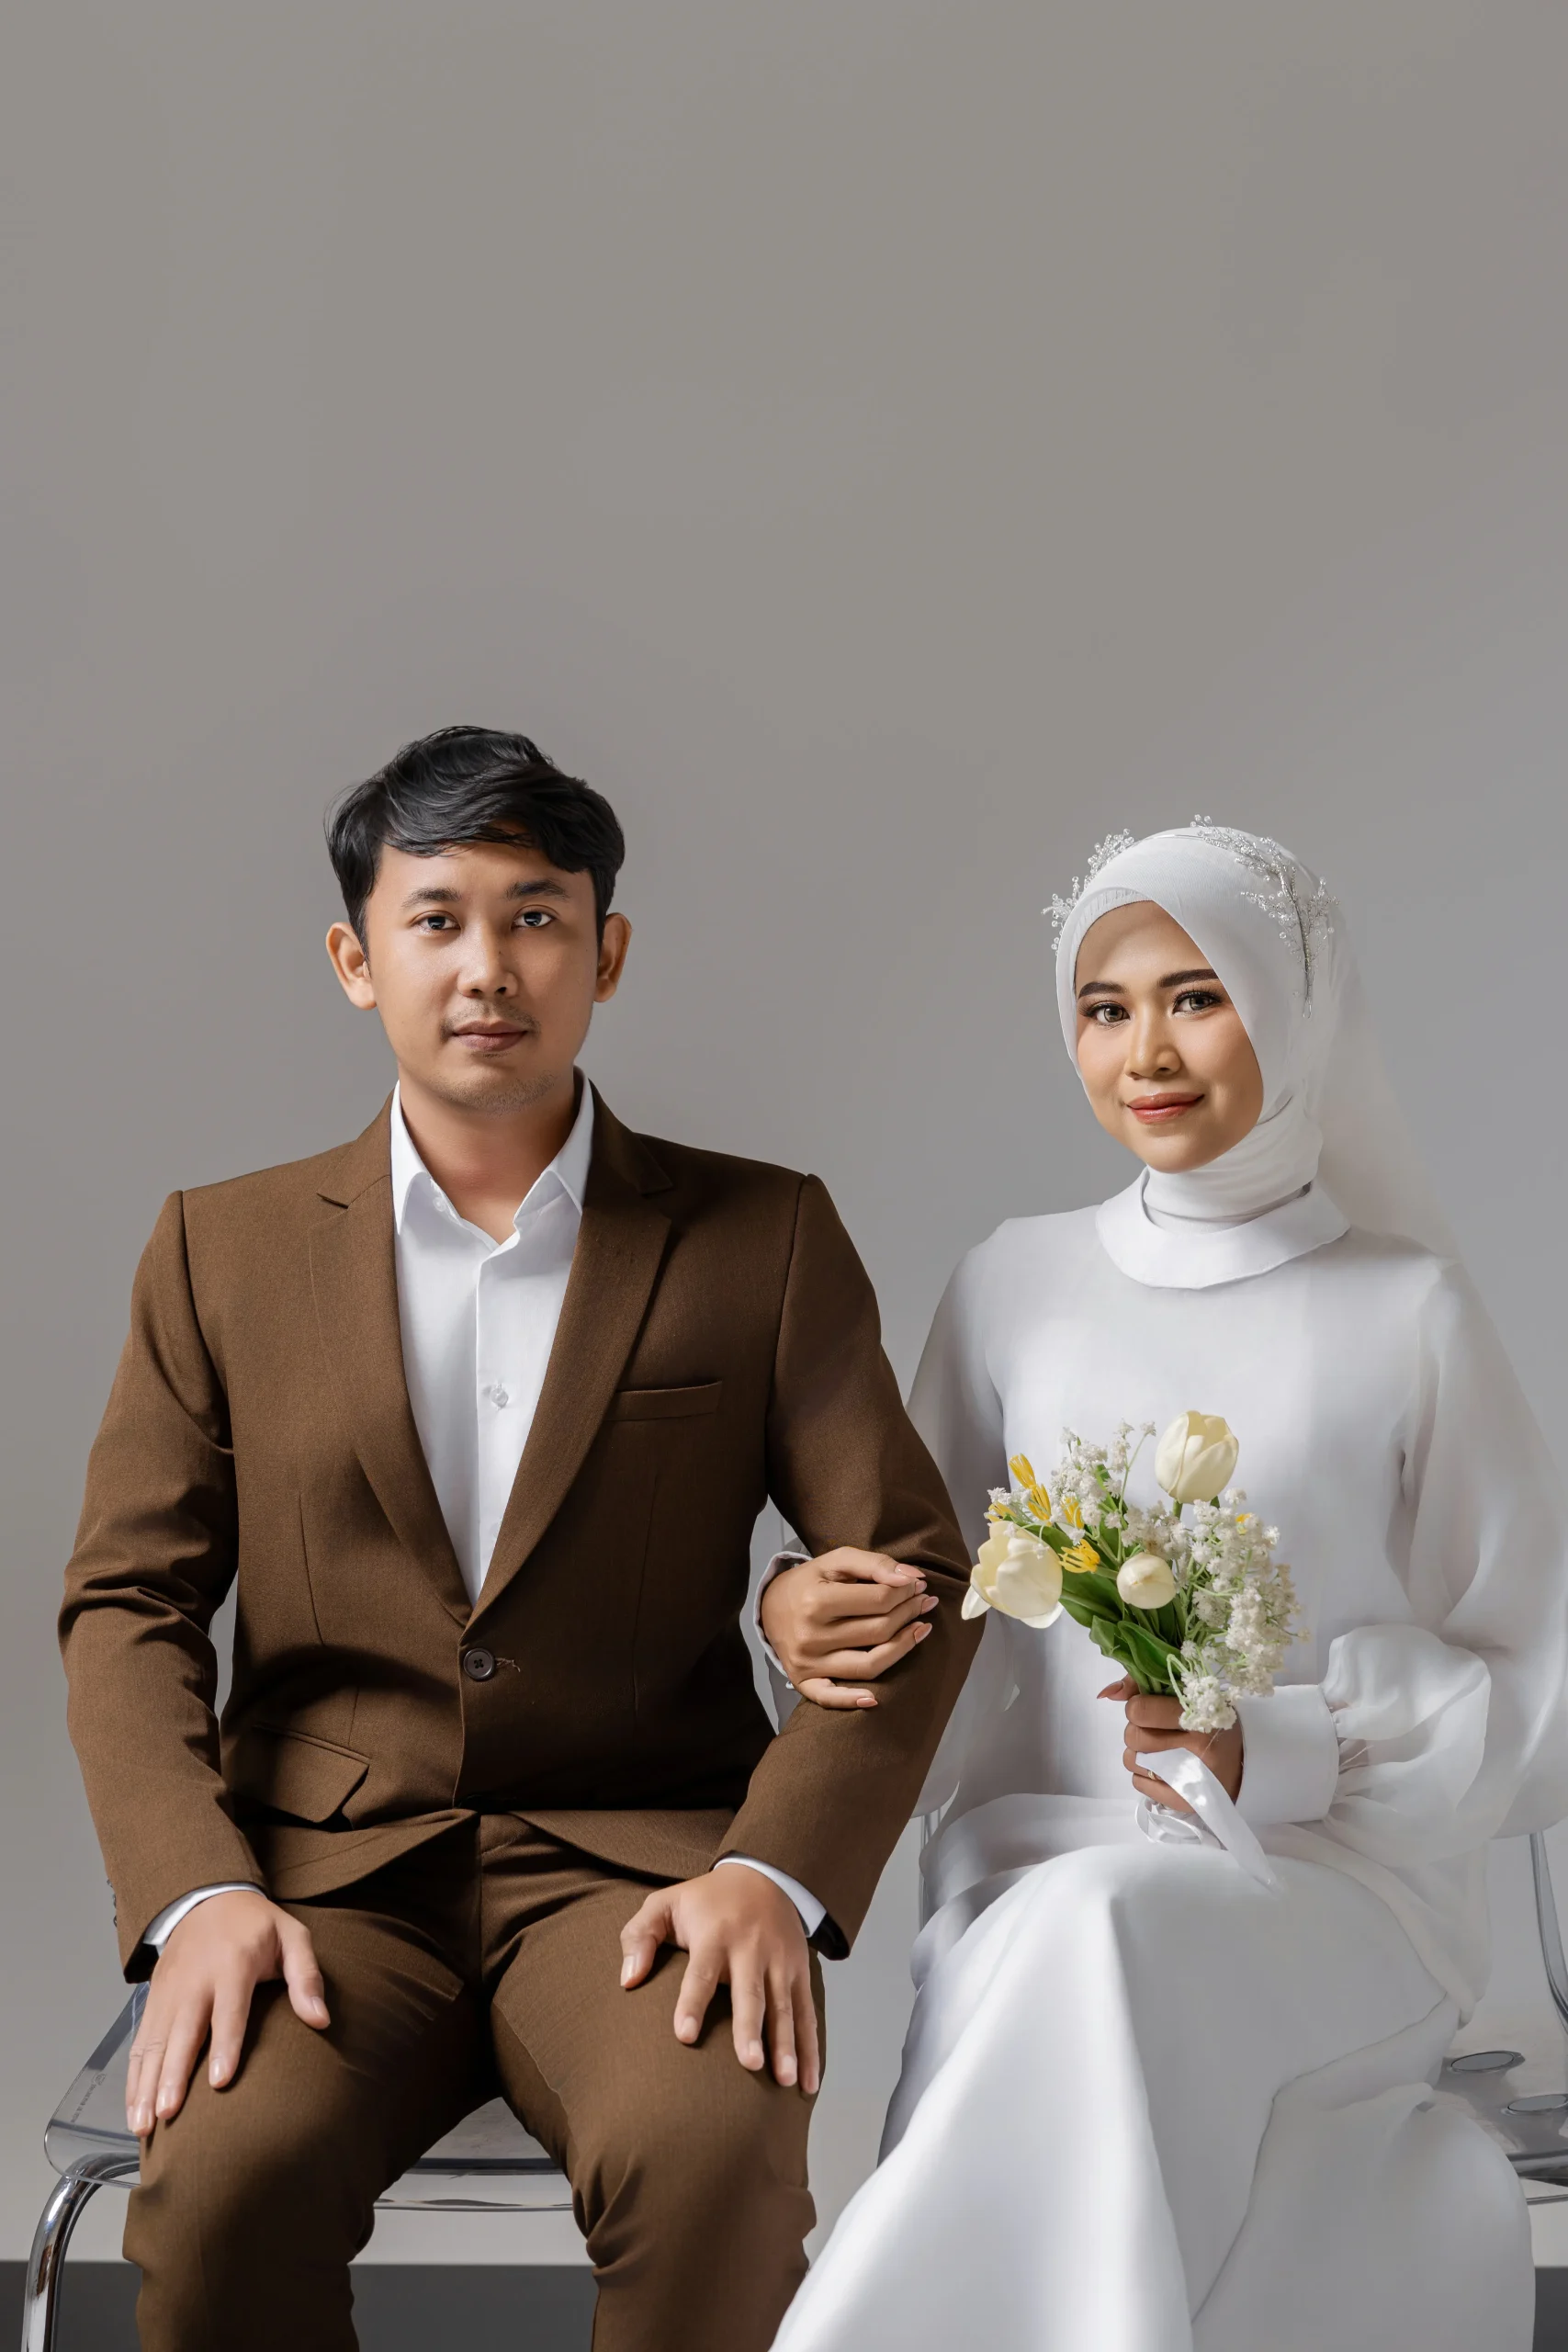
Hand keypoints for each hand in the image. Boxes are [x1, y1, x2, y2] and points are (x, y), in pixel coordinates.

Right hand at [126, 1889, 328, 2136]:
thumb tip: (321, 2020)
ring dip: (145, 2085)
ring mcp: (168, 1991)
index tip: (220, 2082)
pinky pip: (140, 2043)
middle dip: (173, 2075)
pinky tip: (133, 2108)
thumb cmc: (256, 1925)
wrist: (207, 1896)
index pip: (228, 2010)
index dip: (225, 2046)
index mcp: (232, 1963)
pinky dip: (133, 2077)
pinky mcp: (153, 2000)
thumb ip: (307, 1977)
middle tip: (168, 2114)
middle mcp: (194, 1980)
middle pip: (182, 2032)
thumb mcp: (292, 1937)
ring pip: (154, 2043)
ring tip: (144, 2123)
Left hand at [619, 1868, 819, 2092]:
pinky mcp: (801, 1973)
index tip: (685, 2036)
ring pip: (784, 2007)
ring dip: (786, 2045)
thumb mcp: (665, 1904)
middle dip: (750, 2030)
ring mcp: (781, 1962)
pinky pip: (808, 2014)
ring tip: (784, 2081)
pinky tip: (807, 2082)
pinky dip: (811, 2049)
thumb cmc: (706, 1901)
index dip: (692, 2004)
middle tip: (750, 2064)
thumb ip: (639, 1937)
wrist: (765, 1875)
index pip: (701, 1973)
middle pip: (750, 1994)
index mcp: (715, 1935)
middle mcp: (751, 1948)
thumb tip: (628, 1980)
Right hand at [759, 1548, 936, 1709]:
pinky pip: (831, 1698)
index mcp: (817, 1601)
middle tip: (924, 1601)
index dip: (906, 1591)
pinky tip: (876, 1699)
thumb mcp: (836, 1561)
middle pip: (878, 1630)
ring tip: (921, 1629)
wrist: (770, 1607)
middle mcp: (811, 1635)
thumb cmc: (810, 1582)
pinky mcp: (804, 1682)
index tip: (918, 1583)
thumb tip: (911, 1578)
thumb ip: (874, 1563)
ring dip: (903, 1647)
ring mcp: (808, 1663)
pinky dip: (853, 1701)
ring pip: (869, 1665)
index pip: (879, 1599)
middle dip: (909, 1612)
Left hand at [1101, 1679, 1243, 1814]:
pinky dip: (1143, 1774)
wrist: (1244, 1762)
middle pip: (1133, 1736)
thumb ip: (1147, 1685)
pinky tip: (1162, 1767)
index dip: (1137, 1706)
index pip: (1140, 1710)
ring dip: (1138, 1752)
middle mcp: (1197, 1749)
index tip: (1148, 1707)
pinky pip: (1138, 1783)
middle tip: (1154, 1729)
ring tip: (1158, 1748)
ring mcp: (1190, 1779)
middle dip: (1137, 1729)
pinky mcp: (1183, 1801)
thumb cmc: (1212, 1719)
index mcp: (1200, 1715)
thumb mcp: (1191, 1694)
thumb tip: (1108, 1692)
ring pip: (1132, 1760)